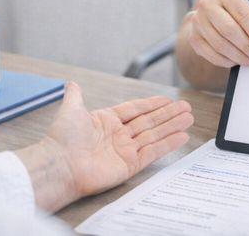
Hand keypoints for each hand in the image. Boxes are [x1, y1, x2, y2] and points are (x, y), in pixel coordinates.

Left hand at [18, 82, 192, 211]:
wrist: (59, 165)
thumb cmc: (62, 139)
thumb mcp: (70, 110)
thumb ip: (75, 96)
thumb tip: (72, 83)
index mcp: (106, 121)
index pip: (135, 109)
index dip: (152, 104)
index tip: (167, 99)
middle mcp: (118, 135)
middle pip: (149, 121)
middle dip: (168, 114)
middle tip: (186, 107)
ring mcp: (125, 151)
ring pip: (154, 135)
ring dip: (172, 126)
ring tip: (189, 118)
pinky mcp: (129, 166)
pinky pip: (153, 152)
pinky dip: (167, 144)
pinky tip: (181, 136)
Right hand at [187, 0, 248, 67]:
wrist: (208, 15)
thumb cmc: (233, 13)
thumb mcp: (246, 10)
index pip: (243, 14)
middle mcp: (208, 5)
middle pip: (229, 30)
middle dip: (247, 46)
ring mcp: (198, 22)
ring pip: (220, 45)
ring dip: (238, 56)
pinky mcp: (193, 38)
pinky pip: (212, 54)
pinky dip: (227, 61)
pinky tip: (236, 61)